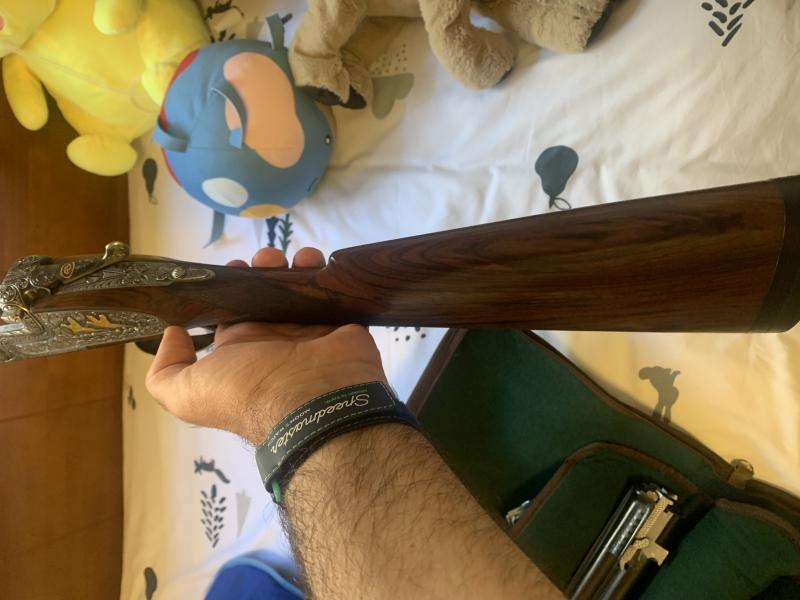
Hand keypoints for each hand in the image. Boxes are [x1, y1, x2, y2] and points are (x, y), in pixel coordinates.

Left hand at [145, 247, 387, 444]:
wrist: (310, 402)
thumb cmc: (247, 391)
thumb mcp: (186, 393)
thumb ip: (165, 371)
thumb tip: (174, 334)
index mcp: (241, 348)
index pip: (232, 308)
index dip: (229, 285)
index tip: (232, 268)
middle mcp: (274, 337)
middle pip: (265, 291)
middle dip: (261, 269)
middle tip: (263, 259)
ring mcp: (308, 328)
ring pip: (297, 286)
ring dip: (289, 266)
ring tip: (284, 260)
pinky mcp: (338, 320)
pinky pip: (331, 289)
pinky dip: (321, 270)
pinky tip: (312, 261)